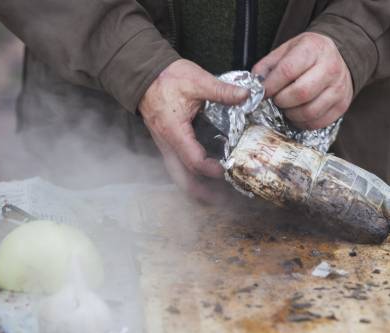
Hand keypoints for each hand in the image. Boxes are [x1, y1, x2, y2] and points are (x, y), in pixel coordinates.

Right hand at [139, 59, 248, 201]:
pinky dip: (191, 178)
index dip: (211, 169)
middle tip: (224, 199)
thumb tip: (246, 95)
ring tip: (217, 196)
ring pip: (178, 176)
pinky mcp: (166, 145)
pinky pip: (177, 168)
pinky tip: (205, 179)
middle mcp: (167, 144)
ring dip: (196, 188)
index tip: (227, 170)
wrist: (144, 75)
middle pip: (183, 178)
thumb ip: (222, 90)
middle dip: (202, 192)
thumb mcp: (197, 80)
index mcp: (174, 131)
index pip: (193, 160)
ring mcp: (165, 146)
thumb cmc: (167, 78)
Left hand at [252, 32, 352, 129]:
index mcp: (313, 49)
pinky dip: (303, 122)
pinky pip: (319, 122)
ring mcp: (339, 87)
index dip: (271, 85)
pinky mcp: (342, 104)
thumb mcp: (286, 50)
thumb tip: (254, 86)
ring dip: (291, 114)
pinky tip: (298, 114)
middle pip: (301, 93)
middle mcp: (330, 67)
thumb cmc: (308, 55)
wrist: (338, 57)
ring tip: (287, 107)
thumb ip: (267, 66)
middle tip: (277, 100)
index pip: (288, 70)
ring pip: (310, 111)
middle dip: (281, 101)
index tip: (264, 92)